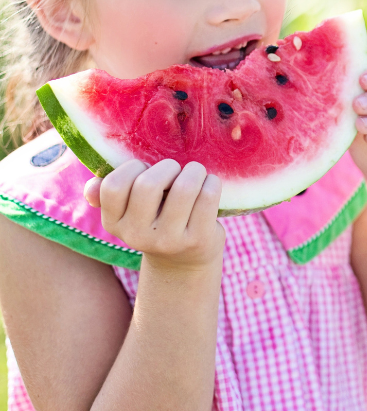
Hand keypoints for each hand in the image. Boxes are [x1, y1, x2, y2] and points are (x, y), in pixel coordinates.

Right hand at [84, 159, 225, 271]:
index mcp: (114, 223)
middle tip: (176, 171)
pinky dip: (212, 183)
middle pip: (148, 185)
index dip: (133, 168)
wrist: (185, 262)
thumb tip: (91, 188)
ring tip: (196, 174)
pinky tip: (210, 185)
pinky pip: (208, 197)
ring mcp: (169, 240)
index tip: (146, 170)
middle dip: (167, 167)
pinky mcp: (198, 240)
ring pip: (184, 188)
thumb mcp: (129, 213)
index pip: (114, 186)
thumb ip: (109, 195)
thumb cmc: (156, 221)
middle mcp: (138, 236)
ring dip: (194, 171)